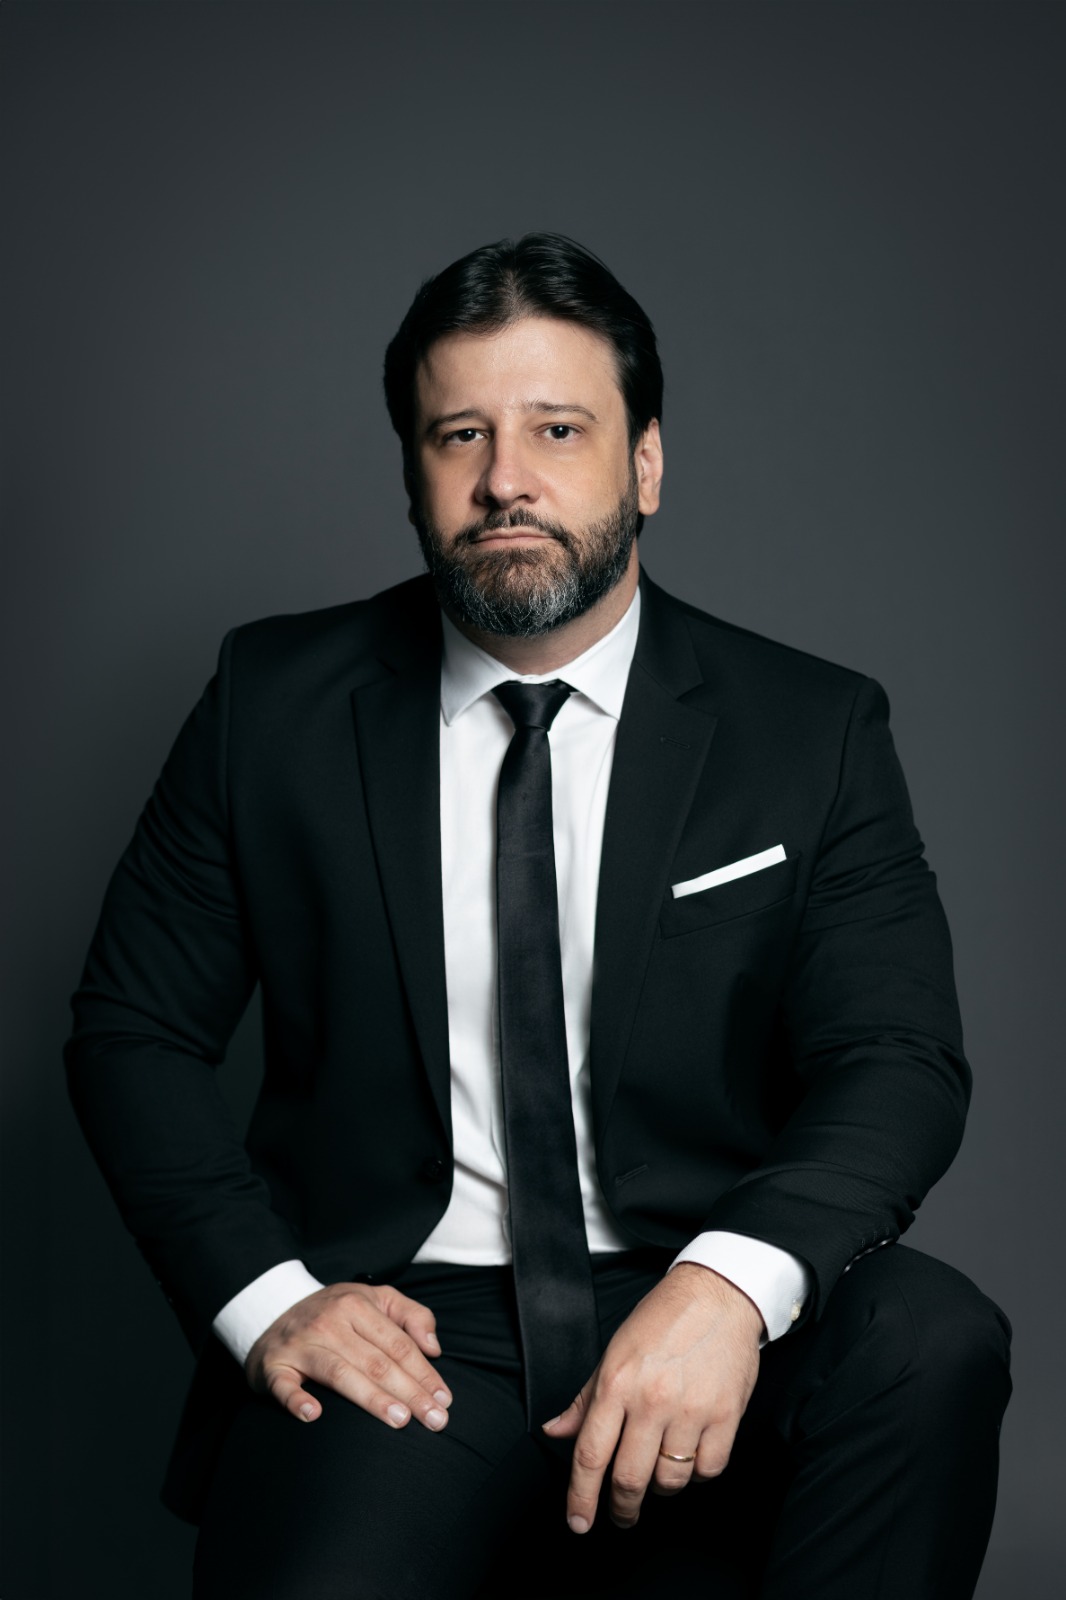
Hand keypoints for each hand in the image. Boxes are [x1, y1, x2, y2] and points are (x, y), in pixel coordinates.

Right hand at [246, 1281, 452, 1432]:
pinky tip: (313, 1415)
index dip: (424, 1373)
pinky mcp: (274, 1366)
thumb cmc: (336, 1312)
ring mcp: (300, 1344)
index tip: (445, 1400)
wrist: (272, 1309)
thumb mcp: (376, 1299)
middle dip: (410, 1392)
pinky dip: (296, 1399)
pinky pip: (284, 1385)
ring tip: (400, 1420)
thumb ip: (412, 1315)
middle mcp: (329, 1322)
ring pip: (341, 1373)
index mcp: (357, 1305)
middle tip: (435, 1421)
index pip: (399, 1345)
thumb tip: (434, 1349)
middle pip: (376, 1362)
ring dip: (371, 1398)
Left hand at [542, 1264, 762, 1532]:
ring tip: (658, 1472)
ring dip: (660, 1488)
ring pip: (669, 1481)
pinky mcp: (725, 1415)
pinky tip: (689, 1458)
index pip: (590, 1454)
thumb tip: (556, 1431)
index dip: (581, 1497)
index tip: (579, 1522)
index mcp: (617, 1382)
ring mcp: (690, 1409)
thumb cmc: (664, 1319)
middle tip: (621, 1514)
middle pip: (629, 1478)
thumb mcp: (614, 1351)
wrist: (718, 1294)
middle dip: (621, 1507)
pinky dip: (696, 1474)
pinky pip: (707, 1470)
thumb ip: (586, 1398)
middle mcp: (651, 1399)